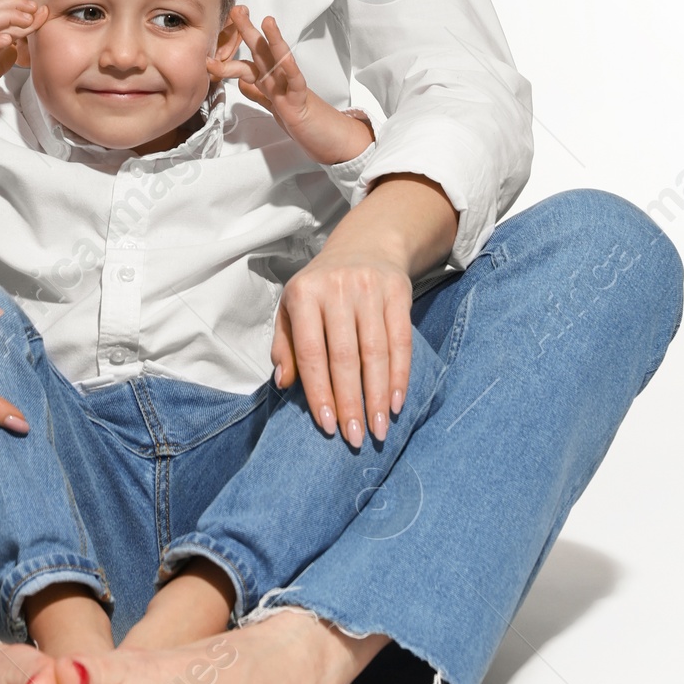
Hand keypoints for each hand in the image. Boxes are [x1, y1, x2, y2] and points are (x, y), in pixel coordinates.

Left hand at [208, 7, 373, 167]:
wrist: (331, 139)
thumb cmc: (305, 122)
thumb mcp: (275, 107)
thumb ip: (259, 94)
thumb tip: (242, 84)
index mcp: (269, 83)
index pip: (247, 61)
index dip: (230, 50)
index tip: (216, 34)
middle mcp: (278, 81)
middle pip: (260, 52)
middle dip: (247, 31)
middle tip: (237, 9)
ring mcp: (289, 89)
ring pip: (279, 62)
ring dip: (273, 41)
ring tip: (267, 21)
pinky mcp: (301, 102)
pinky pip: (296, 83)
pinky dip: (290, 70)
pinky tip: (285, 56)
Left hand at [271, 174, 458, 448]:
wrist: (366, 244)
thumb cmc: (321, 287)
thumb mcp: (293, 307)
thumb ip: (285, 345)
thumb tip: (283, 383)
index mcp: (304, 294)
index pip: (311, 351)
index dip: (320, 391)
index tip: (327, 426)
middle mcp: (336, 288)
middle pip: (345, 356)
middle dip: (351, 403)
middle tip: (355, 439)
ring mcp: (369, 288)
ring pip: (375, 352)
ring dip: (378, 396)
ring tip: (379, 429)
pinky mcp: (398, 291)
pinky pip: (401, 340)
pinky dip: (400, 375)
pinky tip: (397, 402)